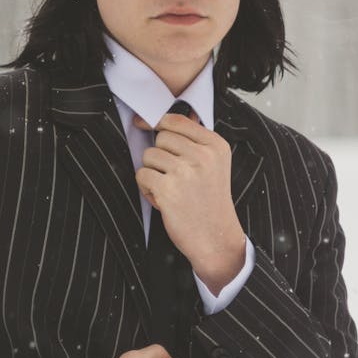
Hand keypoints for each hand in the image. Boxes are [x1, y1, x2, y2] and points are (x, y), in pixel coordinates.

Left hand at [134, 111, 245, 293]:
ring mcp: (185, 172)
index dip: (156, 121)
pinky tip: (163, 199)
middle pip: (161, 138)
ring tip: (170, 189)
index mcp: (216, 146)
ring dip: (153, 173)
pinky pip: (141, 175)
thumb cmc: (210, 201)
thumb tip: (159, 121)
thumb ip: (193, 142)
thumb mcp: (214, 165)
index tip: (143, 124)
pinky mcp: (168, 189)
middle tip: (173, 176)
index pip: (177, 120)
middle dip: (160, 156)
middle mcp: (203, 156)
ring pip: (149, 156)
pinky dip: (146, 188)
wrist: (216, 238)